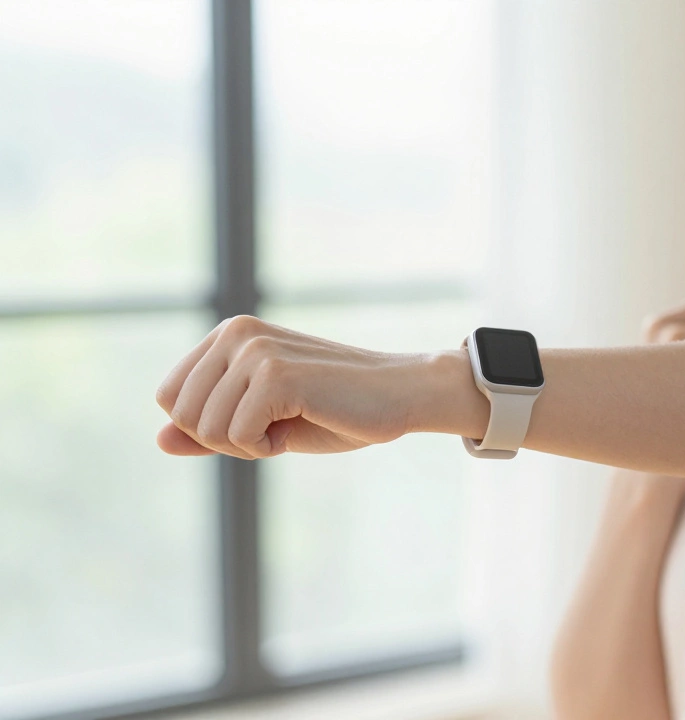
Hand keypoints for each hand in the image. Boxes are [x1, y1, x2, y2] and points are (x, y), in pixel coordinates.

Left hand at [154, 315, 428, 458]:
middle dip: (227, 439)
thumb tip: (158, 440)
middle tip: (278, 425)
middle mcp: (235, 332)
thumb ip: (209, 430)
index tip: (259, 419)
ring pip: (206, 430)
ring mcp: (254, 350)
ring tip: (295, 420)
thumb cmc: (337, 410)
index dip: (209, 427)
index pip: (169, 397)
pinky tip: (307, 421)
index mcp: (229, 334)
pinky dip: (268, 447)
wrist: (401, 396)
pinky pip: (239, 436)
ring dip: (250, 444)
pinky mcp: (275, 374)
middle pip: (181, 416)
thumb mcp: (263, 423)